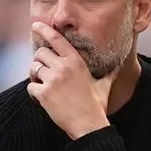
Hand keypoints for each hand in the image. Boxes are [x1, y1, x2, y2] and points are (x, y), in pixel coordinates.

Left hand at [27, 23, 114, 138]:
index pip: (56, 39)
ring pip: (33, 68)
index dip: (44, 30)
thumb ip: (110, 72)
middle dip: (39, 61)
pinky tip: (41, 98)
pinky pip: (30, 86)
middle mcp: (63, 67)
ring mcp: (52, 81)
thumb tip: (120, 65)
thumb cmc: (97, 105)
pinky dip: (33, 92)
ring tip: (41, 84)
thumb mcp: (104, 85)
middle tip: (43, 70)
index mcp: (76, 61)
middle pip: (40, 53)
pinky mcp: (44, 95)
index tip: (36, 25)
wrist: (89, 125)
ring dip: (34, 76)